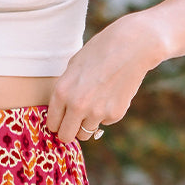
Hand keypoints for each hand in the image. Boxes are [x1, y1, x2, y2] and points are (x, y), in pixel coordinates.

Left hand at [46, 15, 165, 145]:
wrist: (131, 47)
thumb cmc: (99, 52)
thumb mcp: (73, 68)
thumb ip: (65, 92)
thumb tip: (62, 114)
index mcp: (62, 92)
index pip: (52, 124)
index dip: (56, 124)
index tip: (61, 122)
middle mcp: (77, 105)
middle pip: (66, 136)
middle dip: (68, 132)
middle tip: (73, 124)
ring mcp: (96, 112)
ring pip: (85, 134)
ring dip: (87, 124)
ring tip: (94, 104)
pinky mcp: (114, 115)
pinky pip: (104, 123)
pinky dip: (106, 114)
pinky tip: (112, 94)